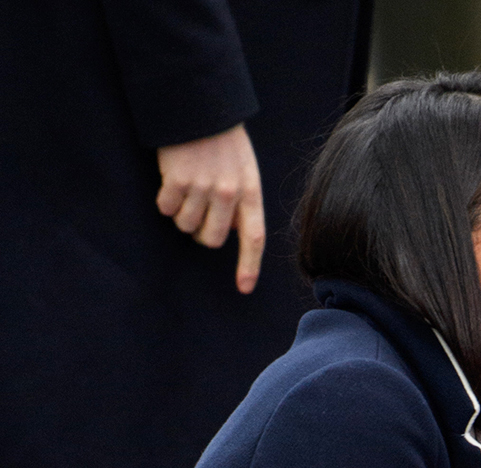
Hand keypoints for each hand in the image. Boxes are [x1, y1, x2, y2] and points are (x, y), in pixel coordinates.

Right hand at [156, 124, 264, 293]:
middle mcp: (229, 192)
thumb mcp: (243, 167)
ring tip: (184, 188)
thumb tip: (231, 231)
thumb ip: (241, 199)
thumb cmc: (220, 138)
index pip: (254, 237)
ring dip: (180, 214)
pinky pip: (167, 209)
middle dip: (201, 233)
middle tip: (197, 212)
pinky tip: (169, 181)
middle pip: (213, 239)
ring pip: (186, 226)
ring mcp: (203, 187)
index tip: (244, 288)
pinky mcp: (177, 180)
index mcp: (250, 190)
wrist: (197, 103)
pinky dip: (164, 201)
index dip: (249, 265)